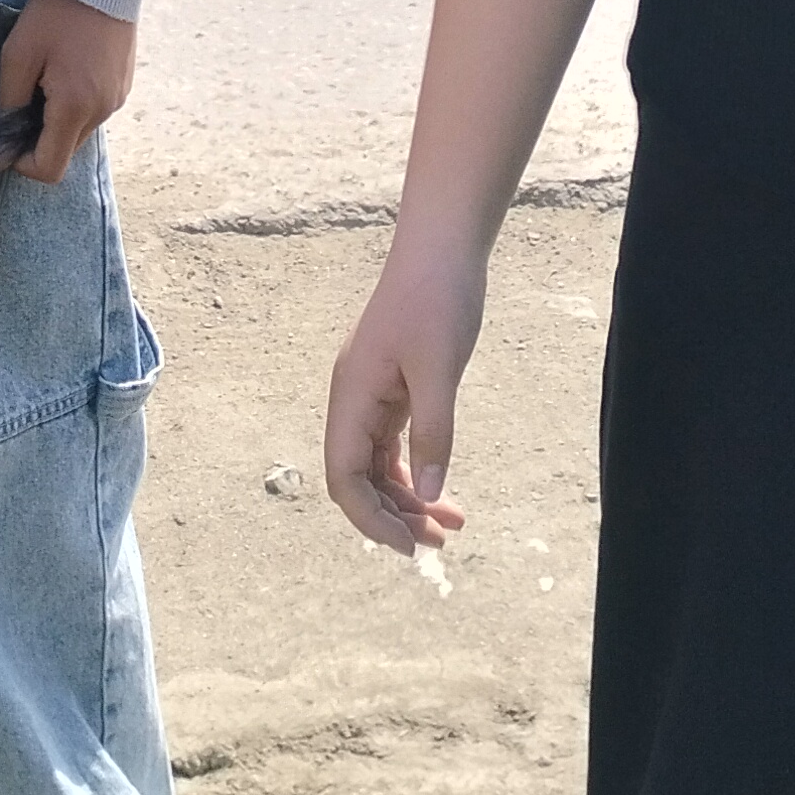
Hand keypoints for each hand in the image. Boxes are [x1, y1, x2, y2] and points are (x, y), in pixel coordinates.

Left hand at [0, 0, 135, 185]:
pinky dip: (77, 103)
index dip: (23, 164)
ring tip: (45, 79)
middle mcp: (102, 111)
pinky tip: (66, 69)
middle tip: (21, 100)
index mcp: (75, 107)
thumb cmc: (56, 11)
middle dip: (40, 137)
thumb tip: (3, 135)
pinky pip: (95, 109)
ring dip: (59, 118)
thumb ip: (9, 100)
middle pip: (66, 149)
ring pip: (81, 129)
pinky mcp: (124, 84)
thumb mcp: (19, 53)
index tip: (6, 139)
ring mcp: (117, 98)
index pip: (50, 168)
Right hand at [326, 253, 482, 554]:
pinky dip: (416, 471)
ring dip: (408, 498)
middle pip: (359, 478)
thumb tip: (431, 494)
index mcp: (352, 396)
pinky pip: (394, 444)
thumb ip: (434, 432)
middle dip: (393, 516)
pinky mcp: (393, 387)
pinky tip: (441, 489)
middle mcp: (354, 399)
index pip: (345, 476)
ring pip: (378, 464)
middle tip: (438, 543)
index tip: (410, 546)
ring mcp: (372, 393)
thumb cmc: (437, 299)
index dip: (371, 519)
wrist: (443, 248)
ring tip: (450, 525)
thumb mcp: (439, 369)